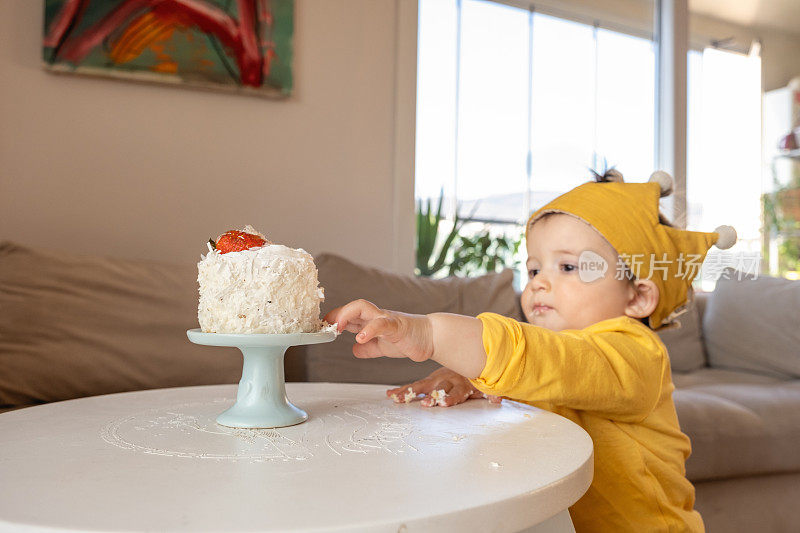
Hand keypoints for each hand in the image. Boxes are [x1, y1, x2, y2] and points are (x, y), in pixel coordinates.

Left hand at [324, 299, 433, 361]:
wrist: (431, 338)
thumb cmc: (408, 339)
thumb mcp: (383, 347)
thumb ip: (369, 348)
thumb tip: (354, 349)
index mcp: (372, 321)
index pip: (350, 315)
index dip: (335, 319)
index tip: (322, 327)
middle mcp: (377, 316)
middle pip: (354, 306)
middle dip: (338, 314)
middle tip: (326, 326)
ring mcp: (387, 319)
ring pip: (364, 308)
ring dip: (347, 315)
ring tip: (337, 328)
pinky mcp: (397, 326)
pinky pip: (382, 324)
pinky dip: (369, 330)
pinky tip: (360, 339)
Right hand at [386, 368, 502, 407]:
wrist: (464, 362)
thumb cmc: (472, 381)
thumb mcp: (482, 388)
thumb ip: (490, 394)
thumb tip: (498, 399)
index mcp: (460, 384)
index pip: (455, 392)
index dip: (450, 398)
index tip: (443, 404)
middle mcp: (446, 380)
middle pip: (437, 389)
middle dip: (431, 396)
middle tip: (425, 404)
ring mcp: (435, 380)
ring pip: (422, 386)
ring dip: (410, 393)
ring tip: (398, 399)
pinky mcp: (427, 381)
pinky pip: (414, 386)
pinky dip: (402, 390)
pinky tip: (390, 394)